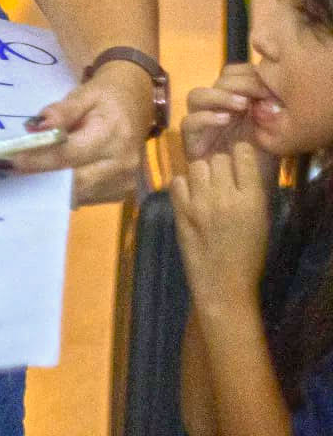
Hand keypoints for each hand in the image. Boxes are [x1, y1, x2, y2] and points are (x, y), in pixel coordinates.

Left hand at [11, 60, 152, 203]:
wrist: (136, 103)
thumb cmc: (105, 97)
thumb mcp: (83, 94)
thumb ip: (60, 112)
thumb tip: (35, 128)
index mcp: (113, 135)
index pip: (68, 154)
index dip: (36, 160)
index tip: (8, 161)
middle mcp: (121, 164)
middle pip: (72, 181)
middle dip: (38, 178)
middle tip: (7, 171)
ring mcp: (123, 182)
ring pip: (76, 194)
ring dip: (47, 187)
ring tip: (20, 175)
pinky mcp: (119, 193)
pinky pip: (84, 197)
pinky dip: (63, 191)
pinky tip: (45, 179)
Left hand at [170, 143, 270, 313]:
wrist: (223, 284)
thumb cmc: (247, 255)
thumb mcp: (260, 221)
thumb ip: (250, 191)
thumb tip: (237, 164)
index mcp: (252, 199)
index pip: (243, 155)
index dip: (240, 154)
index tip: (238, 160)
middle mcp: (225, 196)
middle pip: (217, 158)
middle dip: (220, 165)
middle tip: (221, 180)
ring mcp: (200, 203)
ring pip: (196, 166)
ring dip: (201, 174)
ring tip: (205, 189)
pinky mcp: (180, 211)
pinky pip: (177, 182)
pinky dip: (183, 186)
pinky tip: (190, 198)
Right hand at [183, 62, 279, 179]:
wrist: (248, 194)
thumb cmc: (261, 166)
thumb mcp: (270, 133)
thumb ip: (265, 111)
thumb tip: (265, 89)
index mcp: (236, 102)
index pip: (232, 74)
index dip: (245, 75)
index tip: (266, 87)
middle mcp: (217, 109)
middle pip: (214, 81)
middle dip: (234, 85)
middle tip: (253, 97)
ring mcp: (202, 124)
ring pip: (195, 96)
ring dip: (217, 96)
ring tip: (240, 106)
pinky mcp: (191, 141)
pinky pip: (188, 122)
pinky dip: (205, 117)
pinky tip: (225, 120)